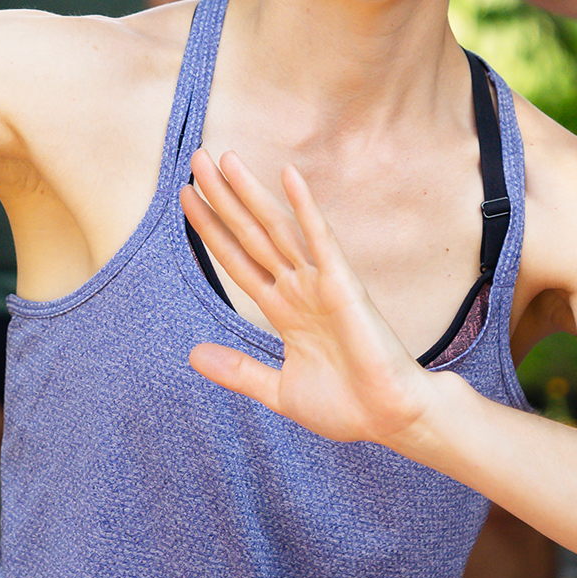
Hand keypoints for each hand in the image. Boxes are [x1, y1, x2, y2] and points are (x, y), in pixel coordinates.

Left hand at [181, 150, 437, 448]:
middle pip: (250, 233)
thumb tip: (192, 355)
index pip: (237, 259)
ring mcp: (318, 283)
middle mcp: (297, 287)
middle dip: (222, 198)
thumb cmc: (346, 405)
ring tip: (224, 159)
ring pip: (276, 228)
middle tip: (196, 158)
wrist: (390, 420)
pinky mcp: (343, 284)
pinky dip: (305, 208)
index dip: (211, 229)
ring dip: (250, 193)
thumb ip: (238, 369)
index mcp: (282, 309)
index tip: (186, 197)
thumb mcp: (278, 390)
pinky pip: (320, 240)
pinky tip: (289, 176)